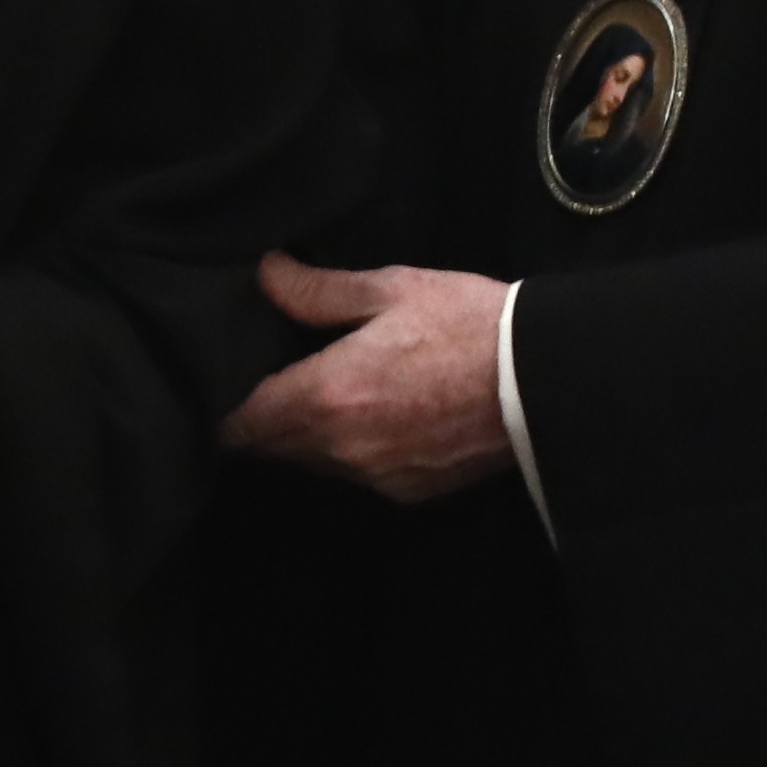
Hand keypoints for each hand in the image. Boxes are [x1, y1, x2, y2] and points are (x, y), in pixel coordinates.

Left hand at [227, 257, 514, 501]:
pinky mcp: (411, 492)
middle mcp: (344, 449)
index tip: (218, 385)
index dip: (222, 407)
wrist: (547, 380)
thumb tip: (265, 274)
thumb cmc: (469, 325)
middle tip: (264, 383)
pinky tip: (368, 416)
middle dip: (259, 422)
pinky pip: (356, 476)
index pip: (240, 423)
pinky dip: (349, 452)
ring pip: (312, 464)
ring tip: (316, 395)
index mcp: (327, 396)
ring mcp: (377, 476)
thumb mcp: (391, 290)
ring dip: (304, 438)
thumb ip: (317, 291)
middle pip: (271, 448)